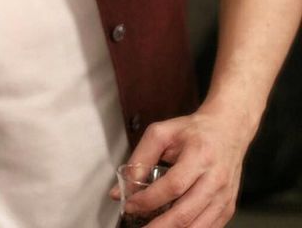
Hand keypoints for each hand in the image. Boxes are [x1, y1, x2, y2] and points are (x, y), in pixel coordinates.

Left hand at [109, 108, 251, 226]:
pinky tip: (172, 227)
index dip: (149, 199)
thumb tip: (121, 189)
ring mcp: (224, 196)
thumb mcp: (162, 133)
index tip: (130, 205)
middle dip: (159, 226)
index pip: (173, 185)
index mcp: (199, 155)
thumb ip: (140, 158)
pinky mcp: (228, 208)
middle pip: (185, 213)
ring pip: (197, 227)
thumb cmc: (193, 131)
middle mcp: (215, 179)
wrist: (227, 130)